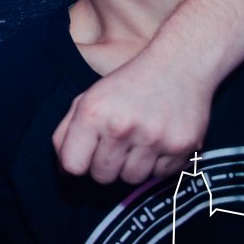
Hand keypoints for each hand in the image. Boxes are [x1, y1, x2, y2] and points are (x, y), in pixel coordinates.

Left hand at [52, 50, 211, 184]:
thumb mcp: (89, 98)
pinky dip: (158, 165)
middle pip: (102, 177)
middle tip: (117, 143)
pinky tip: (159, 141)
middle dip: (106, 165)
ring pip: (131, 179)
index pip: (72, 165)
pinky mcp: (181, 148)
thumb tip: (62, 171)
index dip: (78, 164)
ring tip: (139, 141)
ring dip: (132, 166)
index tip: (87, 155)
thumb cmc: (128, 84)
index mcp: (93, 113)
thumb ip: (66, 132)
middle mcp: (122, 127)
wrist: (180, 64)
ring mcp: (153, 139)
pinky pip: (160, 176)